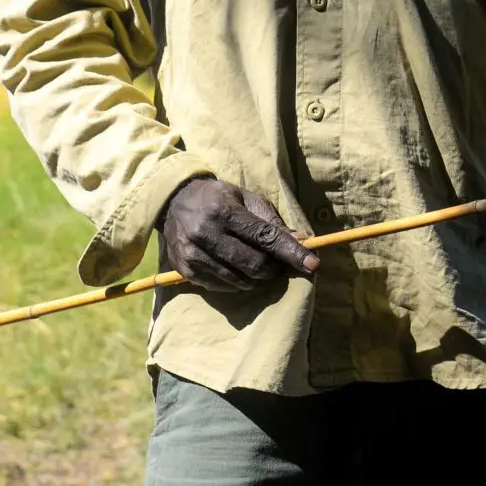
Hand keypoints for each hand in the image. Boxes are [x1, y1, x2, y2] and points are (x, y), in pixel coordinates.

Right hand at [157, 176, 320, 292]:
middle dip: (274, 268)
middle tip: (278, 264)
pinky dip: (237, 282)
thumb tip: (300, 241)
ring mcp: (193, 254)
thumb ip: (272, 221)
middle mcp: (206, 233)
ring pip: (239, 280)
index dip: (291, 253)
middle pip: (254, 264)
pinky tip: (236, 268)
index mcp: (224, 211)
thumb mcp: (246, 199)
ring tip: (257, 265)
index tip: (313, 264)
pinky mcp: (185, 271)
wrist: (173, 202)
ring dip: (257, 278)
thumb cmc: (218, 199)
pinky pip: (222, 287)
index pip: (265, 237)